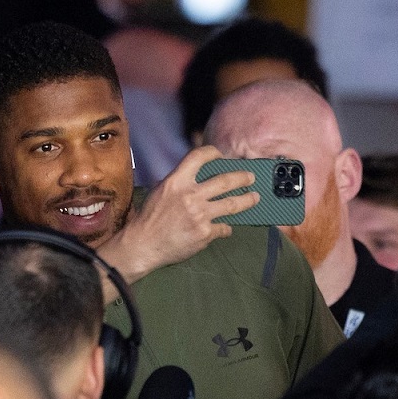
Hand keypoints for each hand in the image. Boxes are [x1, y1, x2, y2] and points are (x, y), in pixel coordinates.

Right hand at [99, 145, 257, 283]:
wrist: (143, 246)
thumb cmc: (149, 219)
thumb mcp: (160, 192)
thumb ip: (179, 182)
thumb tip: (198, 177)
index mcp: (176, 181)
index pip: (199, 157)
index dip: (213, 153)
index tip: (221, 155)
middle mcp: (190, 196)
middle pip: (225, 180)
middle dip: (242, 177)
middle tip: (251, 177)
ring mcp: (199, 215)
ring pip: (232, 204)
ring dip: (247, 200)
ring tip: (254, 198)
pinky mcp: (204, 233)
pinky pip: (223, 227)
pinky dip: (226, 228)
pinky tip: (226, 228)